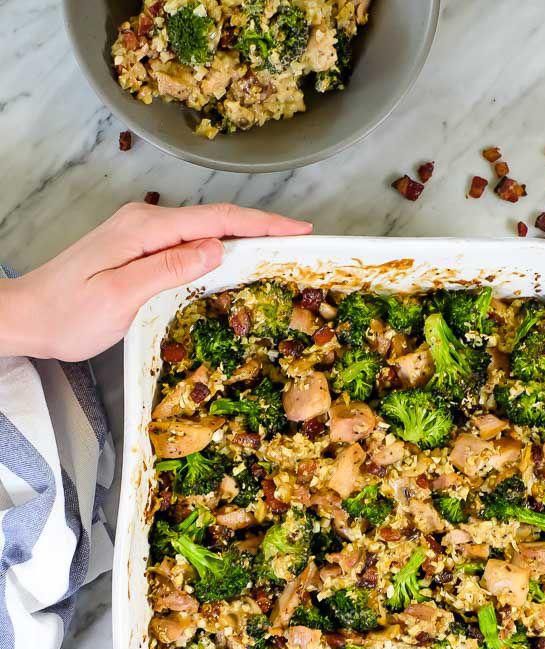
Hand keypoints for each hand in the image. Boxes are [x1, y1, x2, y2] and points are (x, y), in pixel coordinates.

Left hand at [0, 202, 311, 360]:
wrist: (27, 316)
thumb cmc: (68, 313)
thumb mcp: (120, 297)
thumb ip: (168, 270)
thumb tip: (215, 248)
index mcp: (146, 230)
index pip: (216, 220)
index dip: (262, 224)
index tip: (300, 230)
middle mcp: (145, 223)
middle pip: (215, 220)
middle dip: (261, 229)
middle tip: (301, 243)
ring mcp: (140, 235)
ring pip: (204, 232)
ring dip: (241, 240)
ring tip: (279, 252)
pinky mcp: (137, 249)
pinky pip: (188, 244)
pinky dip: (218, 250)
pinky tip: (233, 262)